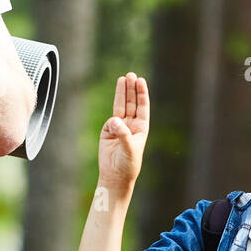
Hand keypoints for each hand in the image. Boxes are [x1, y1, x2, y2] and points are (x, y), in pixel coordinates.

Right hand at [98, 73, 148, 195]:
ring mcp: (119, 127)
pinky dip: (112, 116)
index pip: (142, 107)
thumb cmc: (128, 164)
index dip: (141, 94)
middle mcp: (131, 125)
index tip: (140, 81)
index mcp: (141, 128)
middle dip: (131, 89)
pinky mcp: (108, 131)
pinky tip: (113, 123)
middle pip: (132, 103)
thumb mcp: (129, 149)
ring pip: (121, 106)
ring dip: (122, 93)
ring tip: (122, 78)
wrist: (115, 175)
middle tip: (131, 75)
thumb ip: (123, 134)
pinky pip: (110, 119)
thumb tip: (114, 120)